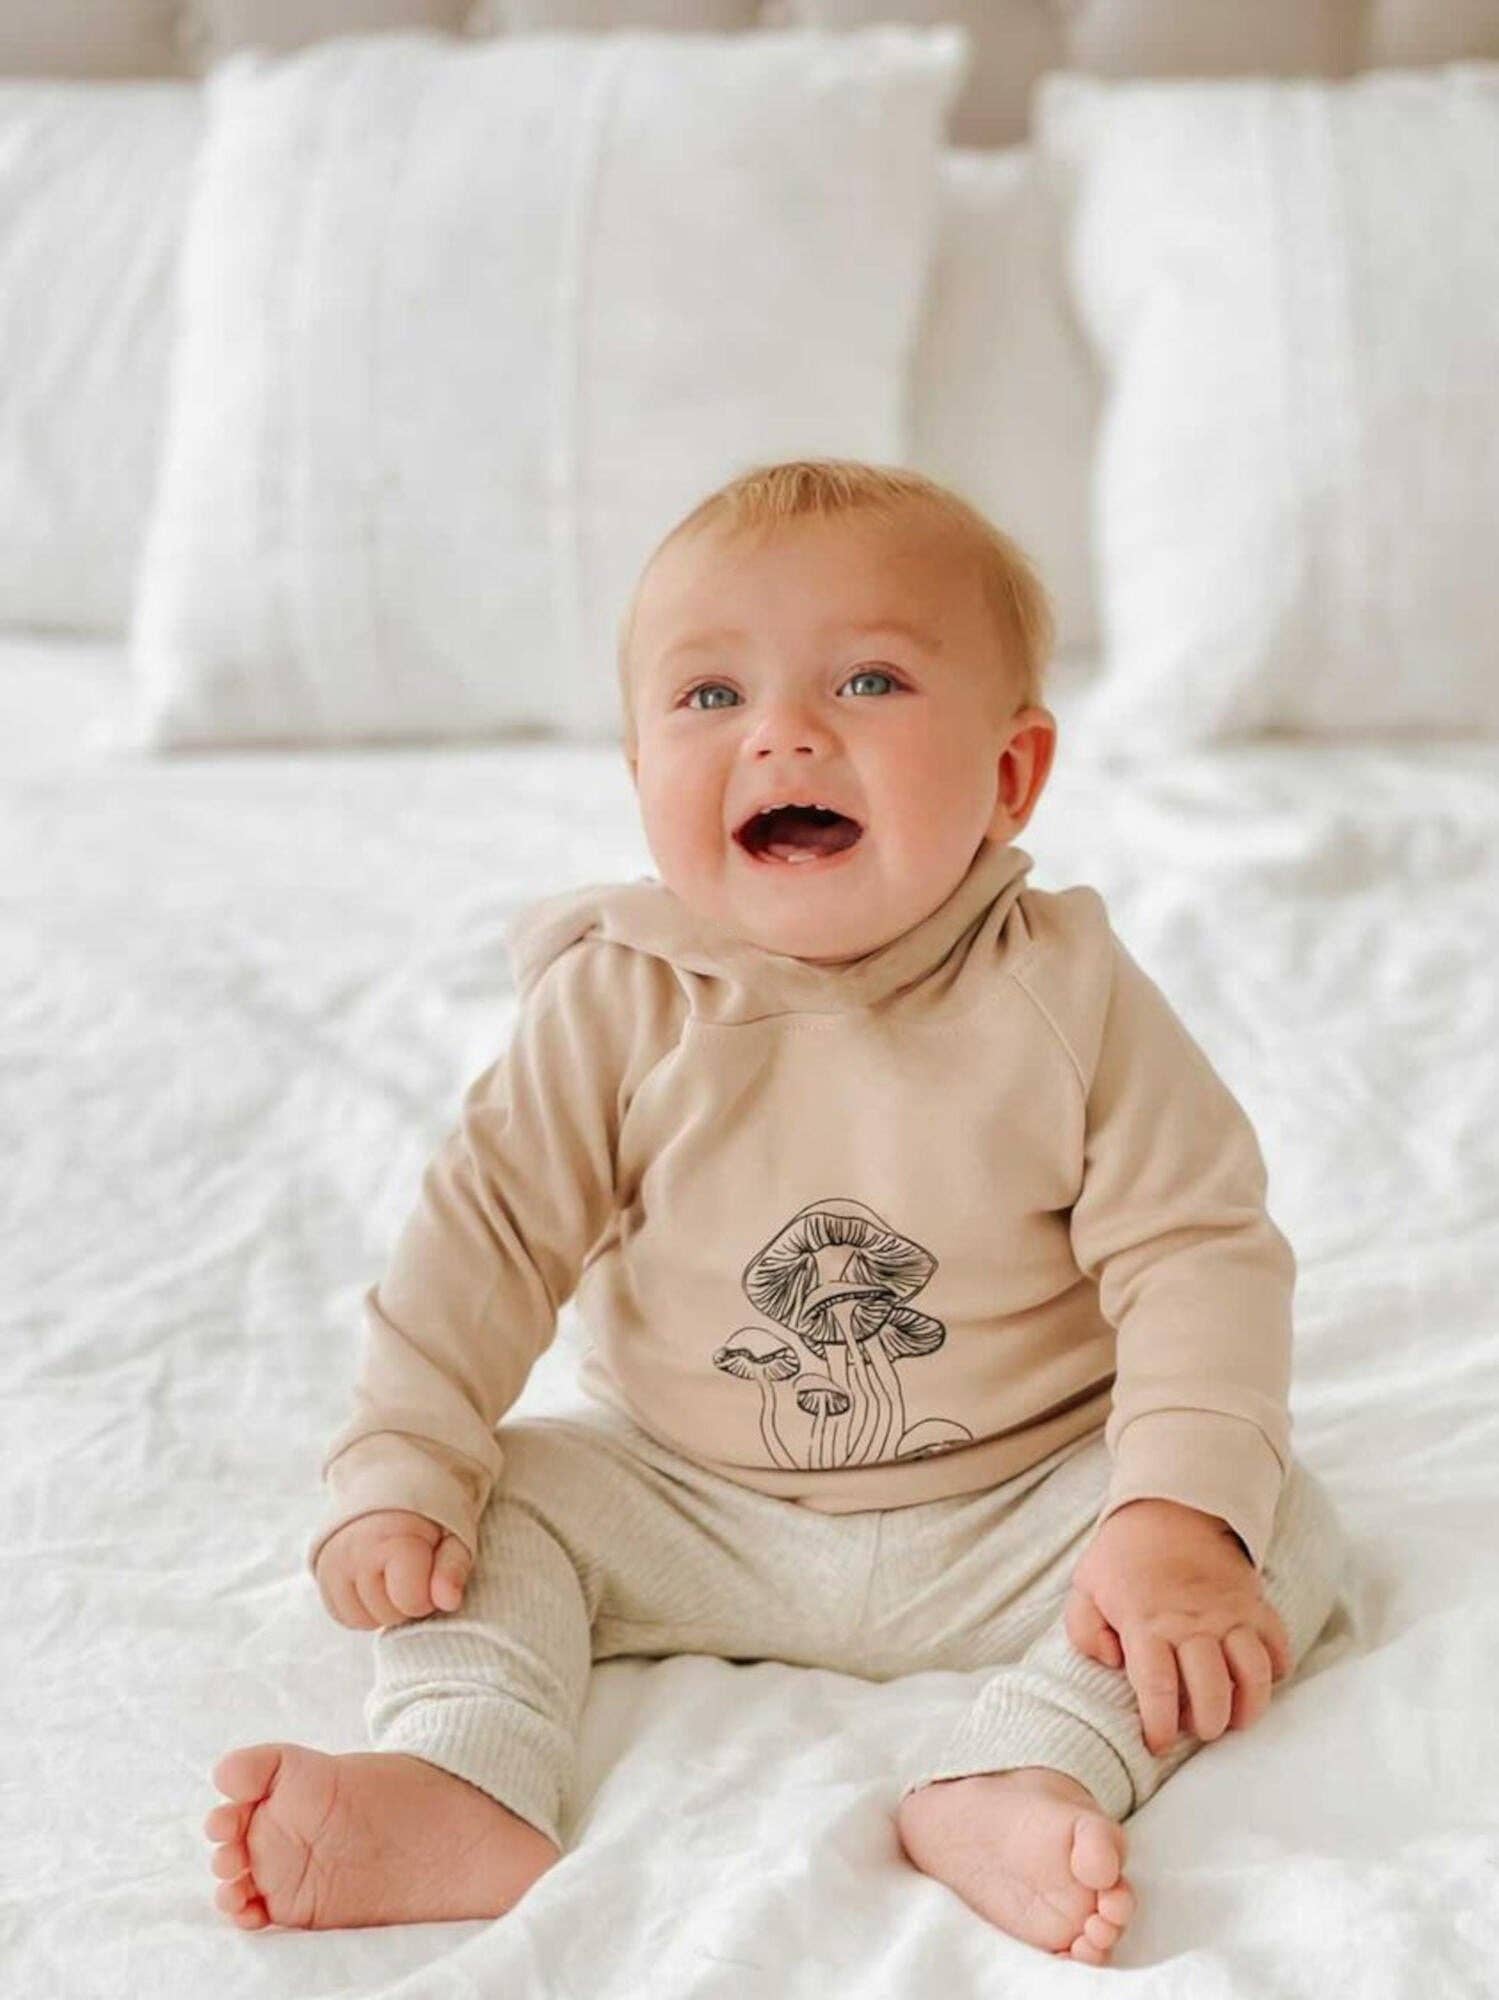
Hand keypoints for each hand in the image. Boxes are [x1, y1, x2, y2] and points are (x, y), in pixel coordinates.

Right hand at [314, 1509, 472, 1628]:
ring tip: (396, 1574)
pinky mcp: (321, 1571)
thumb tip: (448, 1601)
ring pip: (363, 1620)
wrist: (392, 1483)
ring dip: (385, 1608)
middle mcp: (355, 1551)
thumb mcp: (455, 1534)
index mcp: (392, 1538)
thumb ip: (453, 1568)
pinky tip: (378, 1582)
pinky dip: (363, 1609)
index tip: (434, 1572)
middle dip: (407, 1601)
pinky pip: (343, 1616)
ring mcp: (333, 1562)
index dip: (430, 1596)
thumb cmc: (429, 1514)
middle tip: (415, 1569)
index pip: (411, 1602)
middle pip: (388, 1615)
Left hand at [1064, 1497, 1290, 1755]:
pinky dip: (1276, 1670)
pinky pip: (1278, 1645)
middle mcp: (1191, 1623)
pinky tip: (1259, 1680)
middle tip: (1199, 1729)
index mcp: (1146, 1622)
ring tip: (1235, 1718)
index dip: (1160, 1725)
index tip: (1158, 1742)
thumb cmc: (1123, 1555)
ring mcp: (1229, 1614)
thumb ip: (1085, 1631)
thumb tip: (1112, 1663)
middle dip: (1207, 1724)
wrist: (1170, 1505)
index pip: (1157, 1687)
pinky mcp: (1255, 1604)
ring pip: (1253, 1673)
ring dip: (1248, 1705)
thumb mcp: (1086, 1587)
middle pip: (1211, 1689)